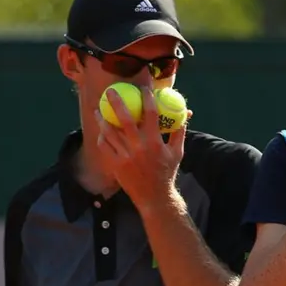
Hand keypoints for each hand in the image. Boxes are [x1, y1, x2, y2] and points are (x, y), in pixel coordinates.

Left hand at [95, 86, 191, 207]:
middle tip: (111, 91)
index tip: (143, 88)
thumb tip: (186, 113)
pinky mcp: (116, 165)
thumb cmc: (167, 172)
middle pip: (124, 119)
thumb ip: (179, 131)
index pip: (151, 114)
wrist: (154, 197)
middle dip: (116, 103)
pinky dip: (102, 137)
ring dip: (103, 119)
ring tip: (99, 109)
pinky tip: (101, 130)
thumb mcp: (177, 152)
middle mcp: (139, 147)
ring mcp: (125, 157)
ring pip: (110, 132)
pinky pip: (105, 147)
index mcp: (155, 142)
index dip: (147, 99)